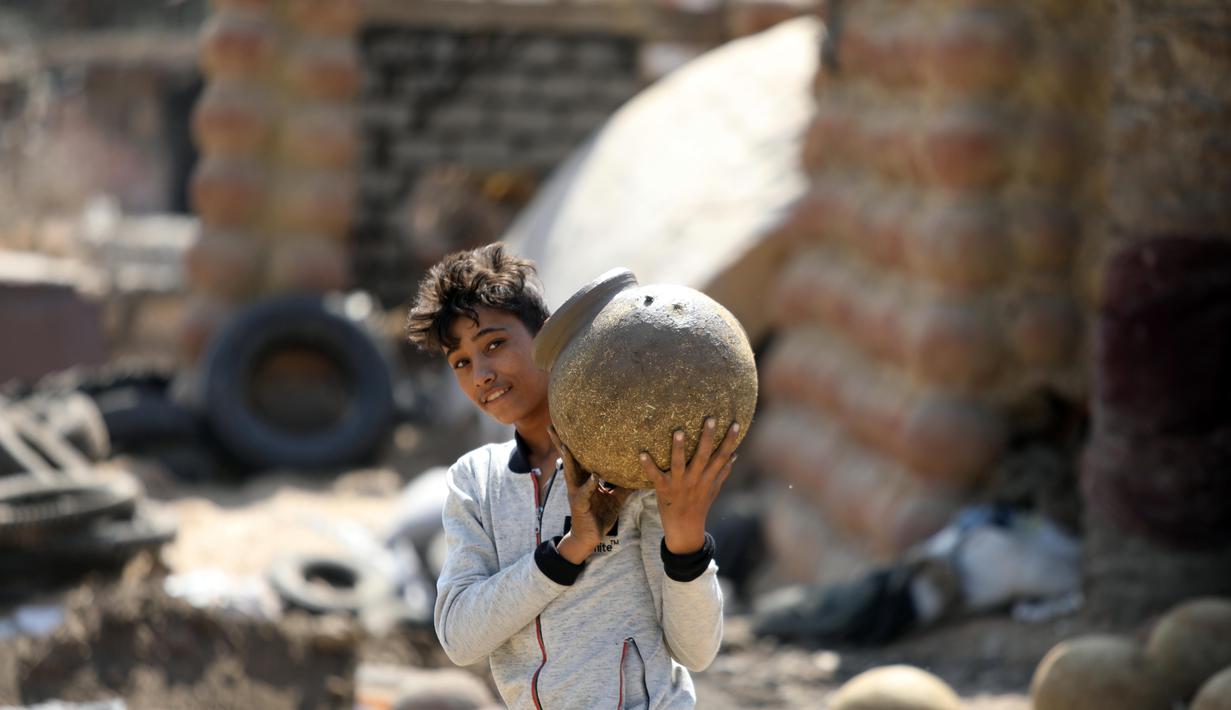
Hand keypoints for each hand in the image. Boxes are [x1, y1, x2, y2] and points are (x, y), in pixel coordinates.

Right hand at [548, 425, 633, 563]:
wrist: (590, 538)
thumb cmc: (600, 516)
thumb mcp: (615, 499)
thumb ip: (624, 485)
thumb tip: (639, 475)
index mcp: (584, 478)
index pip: (578, 456)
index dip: (573, 440)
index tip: (569, 424)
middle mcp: (577, 482)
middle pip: (568, 458)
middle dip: (560, 442)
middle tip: (552, 425)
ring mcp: (576, 492)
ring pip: (571, 472)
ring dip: (568, 458)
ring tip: (566, 445)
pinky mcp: (580, 504)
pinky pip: (585, 492)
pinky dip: (590, 484)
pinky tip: (595, 477)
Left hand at [640, 418, 739, 554]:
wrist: (684, 529)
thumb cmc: (699, 505)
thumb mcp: (714, 489)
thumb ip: (723, 472)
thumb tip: (735, 455)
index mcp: (708, 478)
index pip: (723, 456)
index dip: (731, 441)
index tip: (736, 424)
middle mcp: (695, 480)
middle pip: (704, 456)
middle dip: (708, 437)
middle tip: (711, 418)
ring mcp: (679, 484)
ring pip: (680, 464)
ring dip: (679, 448)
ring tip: (679, 431)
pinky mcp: (663, 489)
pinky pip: (655, 476)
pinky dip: (648, 466)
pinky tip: (642, 453)